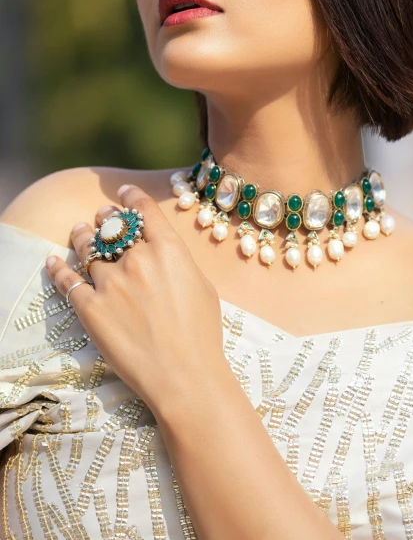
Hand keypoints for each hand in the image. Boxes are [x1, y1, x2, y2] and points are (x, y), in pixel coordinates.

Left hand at [44, 183, 224, 412]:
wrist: (184, 375)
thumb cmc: (202, 335)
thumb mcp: (202, 287)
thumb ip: (179, 263)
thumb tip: (165, 254)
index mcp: (169, 250)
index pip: (144, 211)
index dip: (132, 197)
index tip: (124, 193)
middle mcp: (138, 259)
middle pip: (114, 226)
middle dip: (108, 217)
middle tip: (103, 216)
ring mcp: (111, 283)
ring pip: (88, 248)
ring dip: (83, 235)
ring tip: (80, 231)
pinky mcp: (90, 308)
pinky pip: (68, 280)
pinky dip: (58, 268)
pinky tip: (54, 260)